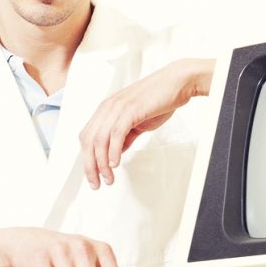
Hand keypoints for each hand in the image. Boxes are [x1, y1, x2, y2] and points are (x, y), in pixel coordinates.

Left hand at [79, 58, 213, 188]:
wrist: (178, 82)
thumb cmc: (161, 99)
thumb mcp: (138, 120)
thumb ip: (126, 135)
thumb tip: (117, 152)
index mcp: (107, 108)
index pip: (87, 137)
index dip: (87, 159)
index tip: (94, 176)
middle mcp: (108, 107)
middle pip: (88, 141)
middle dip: (90, 166)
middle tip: (96, 183)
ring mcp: (118, 107)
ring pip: (99, 140)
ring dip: (102, 163)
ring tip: (108, 178)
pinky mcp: (130, 110)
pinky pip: (116, 134)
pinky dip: (114, 151)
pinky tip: (116, 163)